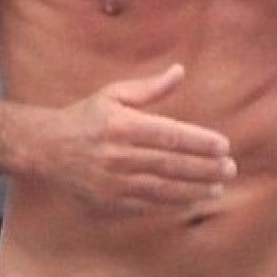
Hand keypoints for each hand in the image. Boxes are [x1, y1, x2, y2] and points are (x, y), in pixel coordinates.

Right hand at [47, 65, 236, 212]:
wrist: (46, 149)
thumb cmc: (86, 117)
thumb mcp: (113, 94)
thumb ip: (149, 88)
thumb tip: (180, 71)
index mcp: (121, 125)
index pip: (169, 135)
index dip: (199, 142)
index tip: (224, 145)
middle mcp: (117, 155)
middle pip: (170, 164)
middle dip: (204, 168)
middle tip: (230, 169)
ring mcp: (113, 181)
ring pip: (162, 189)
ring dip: (194, 190)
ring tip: (218, 188)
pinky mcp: (109, 201)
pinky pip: (147, 205)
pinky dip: (172, 205)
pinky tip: (192, 201)